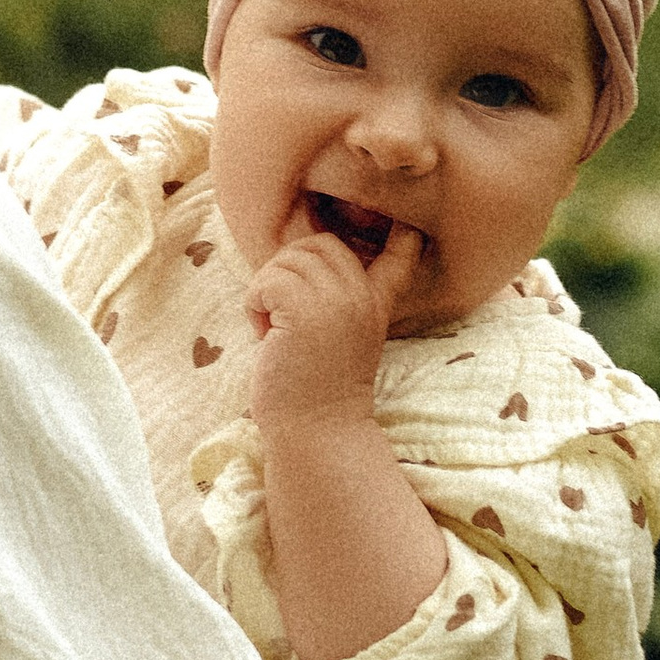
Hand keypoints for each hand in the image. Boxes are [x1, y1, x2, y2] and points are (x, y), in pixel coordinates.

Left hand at [246, 221, 425, 432]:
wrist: (315, 432)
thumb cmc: (315, 390)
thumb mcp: (340, 337)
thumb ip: (335, 300)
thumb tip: (297, 257)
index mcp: (375, 303)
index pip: (400, 254)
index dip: (400, 235)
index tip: (405, 227)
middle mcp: (361, 296)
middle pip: (318, 243)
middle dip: (288, 268)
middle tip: (283, 311)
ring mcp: (336, 301)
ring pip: (286, 260)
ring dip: (267, 290)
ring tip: (274, 328)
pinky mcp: (304, 311)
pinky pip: (267, 281)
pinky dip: (254, 305)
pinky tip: (264, 335)